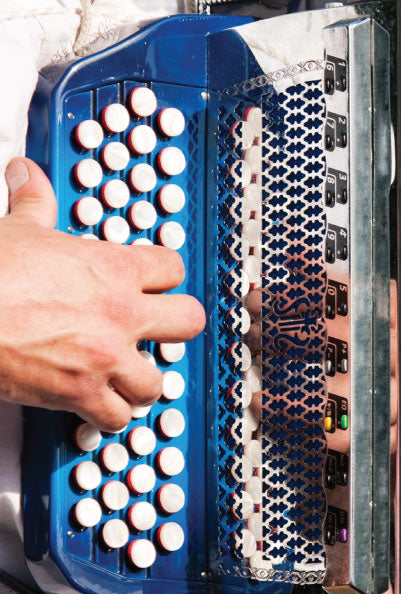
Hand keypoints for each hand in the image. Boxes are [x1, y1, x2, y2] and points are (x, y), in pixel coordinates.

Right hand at [0, 158, 205, 429]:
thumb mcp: (16, 229)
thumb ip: (33, 203)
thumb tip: (27, 176)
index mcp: (113, 269)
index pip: (174, 268)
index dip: (164, 276)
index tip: (154, 283)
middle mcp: (121, 313)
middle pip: (190, 321)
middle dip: (174, 327)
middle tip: (156, 330)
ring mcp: (105, 357)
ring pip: (157, 381)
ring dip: (140, 381)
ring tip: (123, 376)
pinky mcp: (80, 393)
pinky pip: (115, 417)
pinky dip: (106, 416)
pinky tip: (95, 406)